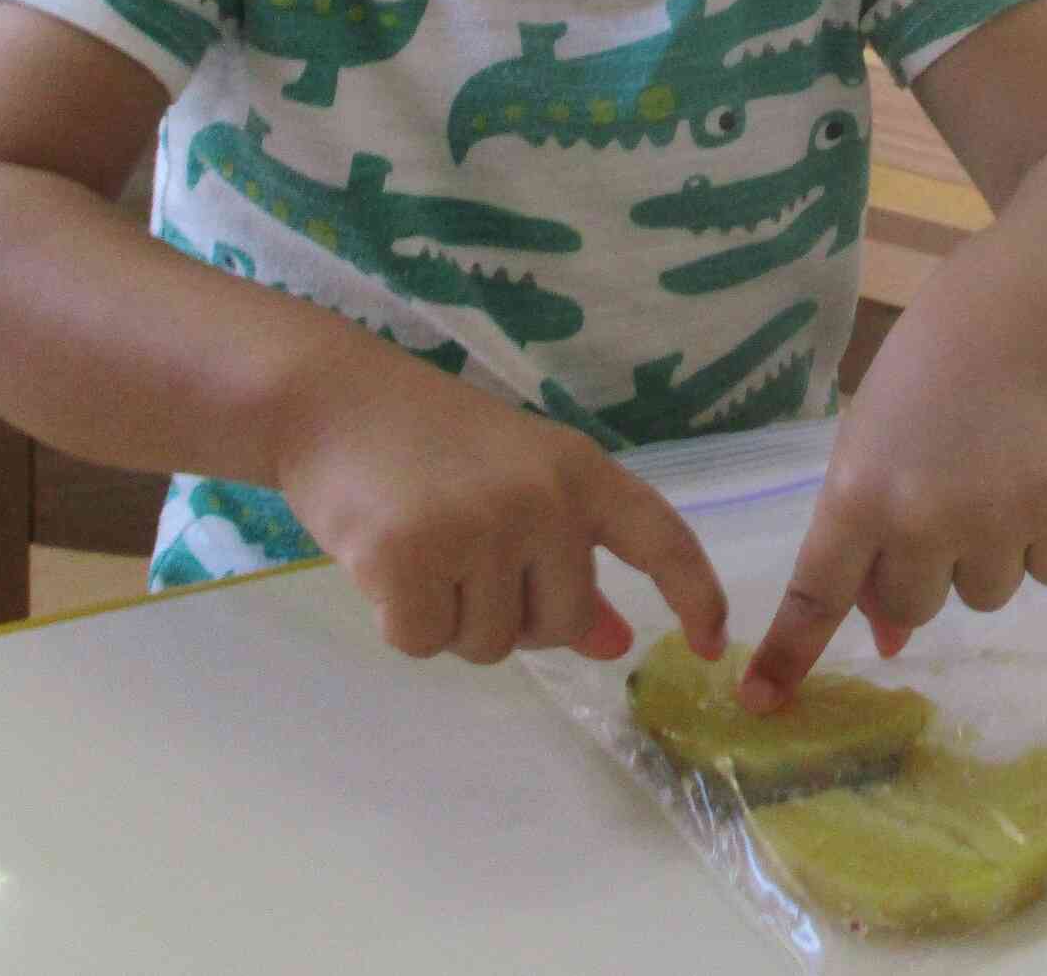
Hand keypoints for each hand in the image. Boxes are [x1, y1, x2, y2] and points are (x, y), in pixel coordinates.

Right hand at [275, 353, 727, 664]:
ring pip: (491, 644)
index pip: (663, 538)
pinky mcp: (412, 560)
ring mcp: (480, 528)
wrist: (332, 400)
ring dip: (453, 618)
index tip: (713, 646)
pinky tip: (384, 563)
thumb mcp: (518, 483)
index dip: (696, 595)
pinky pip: (425, 643)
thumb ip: (569, 558)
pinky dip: (401, 622)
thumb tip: (613, 641)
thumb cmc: (428, 443)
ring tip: (423, 546)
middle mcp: (543, 499)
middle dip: (515, 616)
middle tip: (464, 558)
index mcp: (581, 471)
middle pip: (562, 623)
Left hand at [738, 333, 1046, 710]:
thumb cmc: (918, 389)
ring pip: (983, 597)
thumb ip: (864, 544)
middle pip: (909, 610)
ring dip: (984, 557)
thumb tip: (888, 644)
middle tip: (938, 506)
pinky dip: (1045, 542)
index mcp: (857, 495)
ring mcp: (995, 519)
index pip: (814, 593)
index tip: (760, 701)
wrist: (1009, 325)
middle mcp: (921, 517)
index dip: (789, 652)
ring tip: (988, 481)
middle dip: (918, 575)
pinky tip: (1034, 482)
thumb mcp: (867, 452)